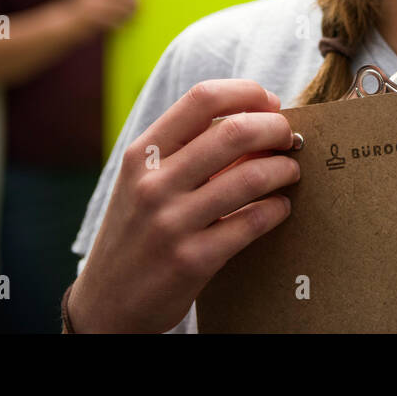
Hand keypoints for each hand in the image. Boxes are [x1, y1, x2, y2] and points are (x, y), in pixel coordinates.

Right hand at [67, 80, 300, 332]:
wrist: (106, 302)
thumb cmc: (137, 229)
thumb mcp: (144, 180)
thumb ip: (188, 149)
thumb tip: (257, 118)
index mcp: (142, 153)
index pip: (202, 98)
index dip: (246, 92)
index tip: (269, 102)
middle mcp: (153, 183)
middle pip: (235, 131)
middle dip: (276, 128)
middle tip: (288, 138)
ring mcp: (171, 223)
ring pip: (251, 177)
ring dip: (284, 169)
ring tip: (290, 171)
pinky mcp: (193, 260)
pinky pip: (253, 222)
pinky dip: (277, 208)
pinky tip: (279, 207)